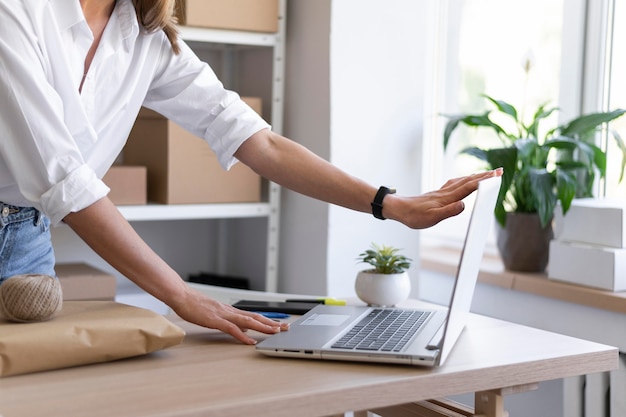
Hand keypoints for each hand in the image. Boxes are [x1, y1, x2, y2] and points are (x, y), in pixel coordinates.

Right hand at [171, 288, 289, 344]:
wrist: (181, 296)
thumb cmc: (194, 304)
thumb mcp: (214, 313)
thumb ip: (229, 320)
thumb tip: (243, 330)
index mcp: (230, 310)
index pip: (253, 315)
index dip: (267, 320)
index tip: (279, 324)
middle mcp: (230, 311)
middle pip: (255, 317)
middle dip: (271, 323)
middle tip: (285, 328)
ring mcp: (223, 314)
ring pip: (248, 321)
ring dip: (262, 327)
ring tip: (275, 332)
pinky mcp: (215, 320)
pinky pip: (232, 329)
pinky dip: (242, 336)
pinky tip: (250, 342)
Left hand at [386, 168, 502, 228]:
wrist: (398, 209)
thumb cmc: (414, 216)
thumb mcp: (432, 218)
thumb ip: (448, 212)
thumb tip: (464, 205)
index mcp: (447, 198)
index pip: (469, 187)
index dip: (484, 181)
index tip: (497, 175)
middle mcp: (446, 192)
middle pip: (468, 181)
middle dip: (484, 176)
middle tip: (499, 171)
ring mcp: (441, 192)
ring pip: (462, 181)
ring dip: (476, 176)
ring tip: (487, 174)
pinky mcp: (437, 194)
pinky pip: (455, 184)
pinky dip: (464, 180)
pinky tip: (463, 181)